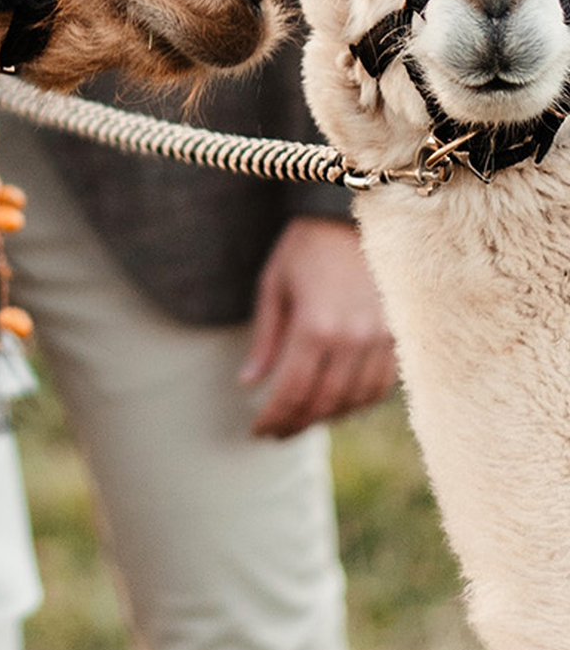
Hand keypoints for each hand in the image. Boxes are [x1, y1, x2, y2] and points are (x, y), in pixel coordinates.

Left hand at [241, 216, 396, 438]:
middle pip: (323, 403)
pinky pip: (381, 385)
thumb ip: (265, 339)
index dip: (273, 419)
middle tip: (276, 434)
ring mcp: (382, 339)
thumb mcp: (273, 287)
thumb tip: (249, 383)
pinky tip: (336, 403)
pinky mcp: (400, 336)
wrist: (358, 215)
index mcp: (315, 327)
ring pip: (355, 400)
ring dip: (327, 418)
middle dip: (296, 424)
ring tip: (303, 421)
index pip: (291, 392)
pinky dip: (357, 402)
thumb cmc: (306, 247)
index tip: (257, 432)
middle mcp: (352, 339)